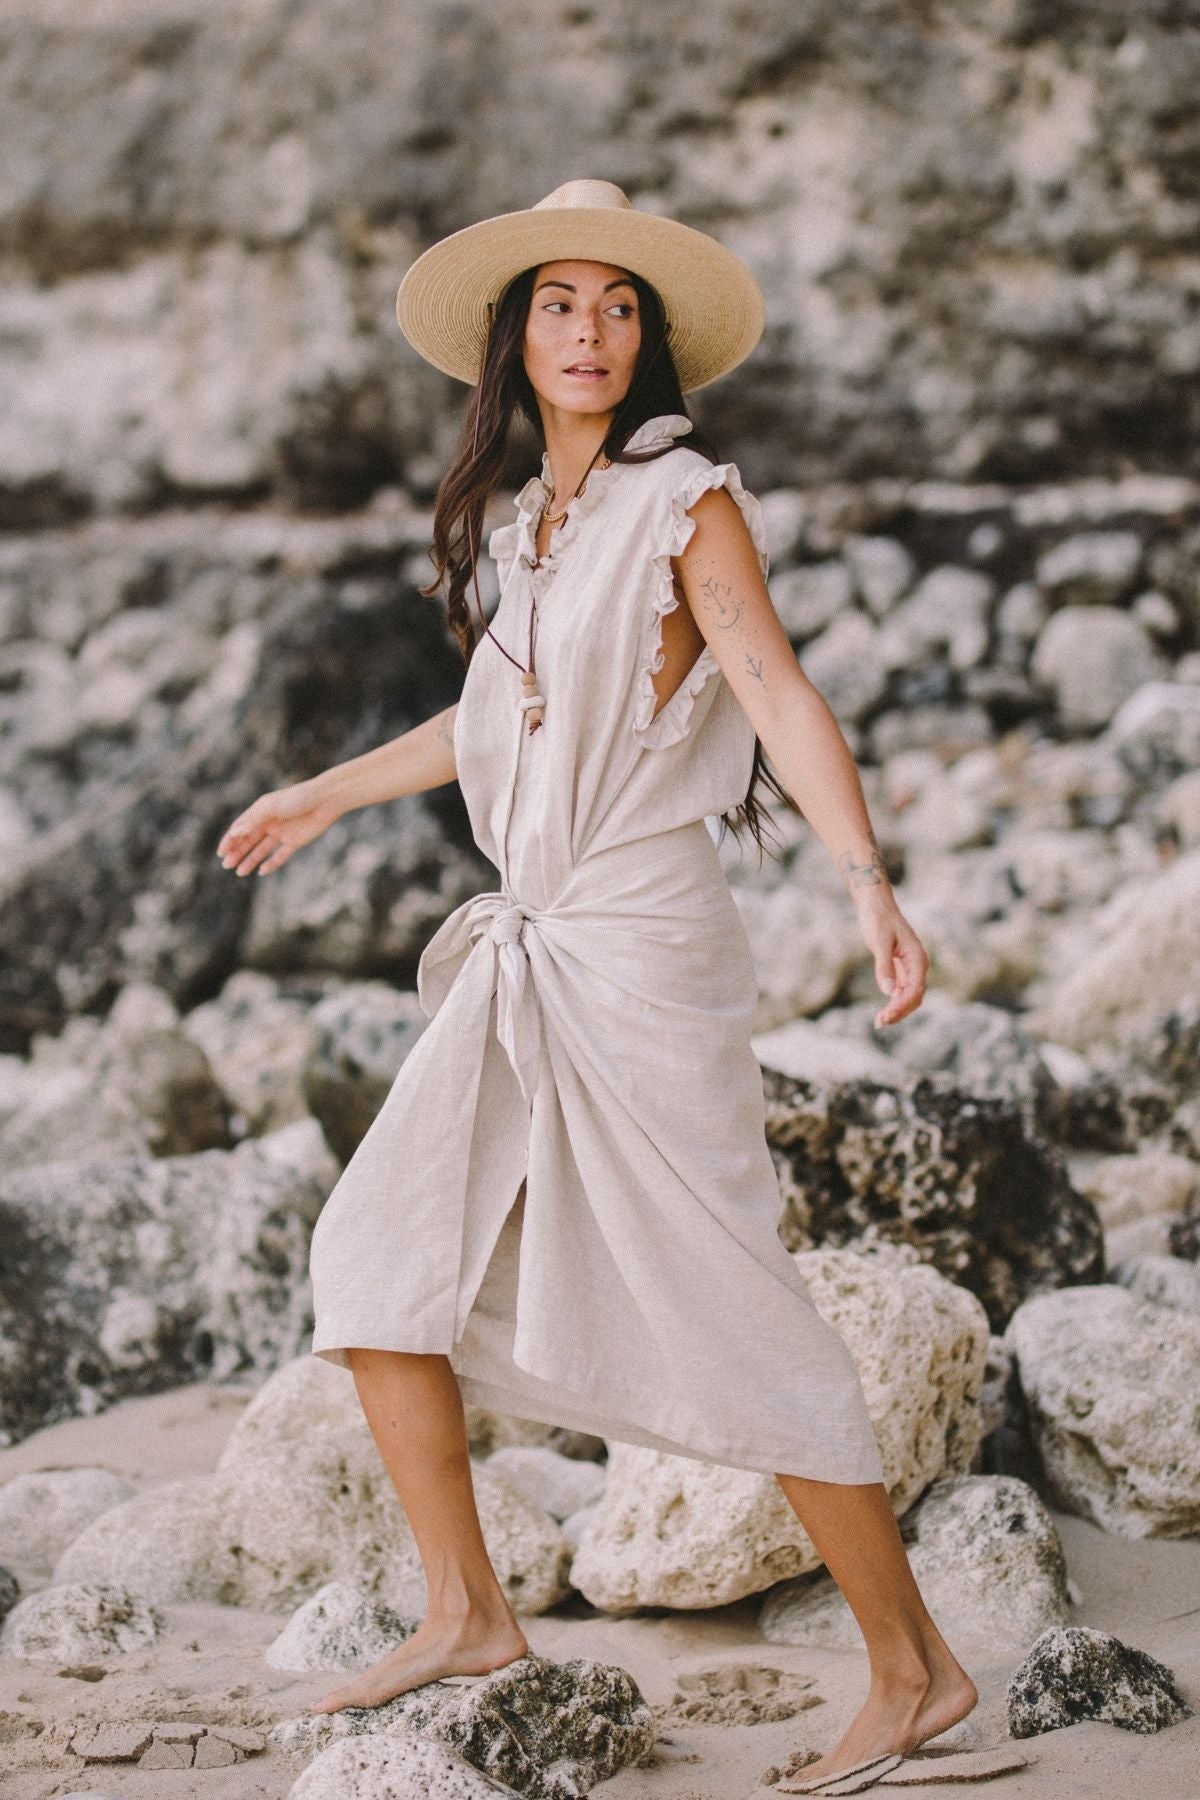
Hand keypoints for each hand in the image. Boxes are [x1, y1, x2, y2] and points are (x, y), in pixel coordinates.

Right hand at [216, 777, 341, 877]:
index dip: (230, 840)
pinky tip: (262, 871)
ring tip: (240, 872)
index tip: (221, 853)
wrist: (326, 800)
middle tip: (226, 866)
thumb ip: (254, 820)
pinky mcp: (295, 841)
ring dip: (250, 860)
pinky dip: (272, 863)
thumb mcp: (273, 807)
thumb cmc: (298, 798)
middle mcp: (269, 822)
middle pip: (249, 841)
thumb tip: (234, 832)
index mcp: (261, 811)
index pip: (240, 828)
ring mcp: (282, 833)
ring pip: (262, 850)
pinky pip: (280, 855)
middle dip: (237, 853)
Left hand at [853, 891, 929, 1027]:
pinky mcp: (900, 966)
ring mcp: (909, 967)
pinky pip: (901, 989)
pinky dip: (894, 1001)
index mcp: (917, 959)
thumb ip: (884, 966)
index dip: (901, 1006)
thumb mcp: (879, 941)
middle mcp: (917, 965)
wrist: (876, 904)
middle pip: (914, 997)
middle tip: (880, 1022)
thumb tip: (888, 991)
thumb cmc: (878, 919)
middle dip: (900, 1011)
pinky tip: (884, 1010)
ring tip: (880, 1021)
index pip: (914, 990)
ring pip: (908, 995)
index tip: (886, 1016)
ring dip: (897, 1009)